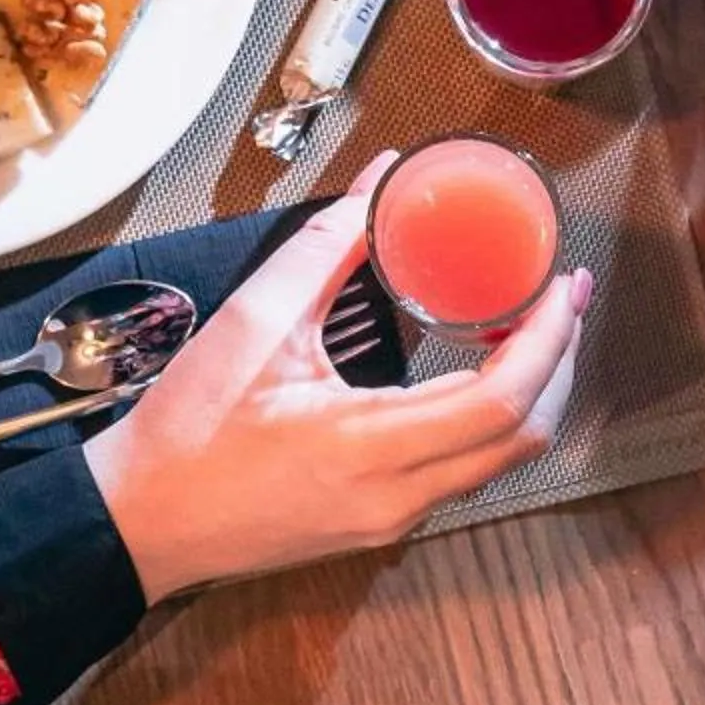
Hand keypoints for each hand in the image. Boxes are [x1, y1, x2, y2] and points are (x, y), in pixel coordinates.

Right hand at [86, 153, 592, 602]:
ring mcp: (397, 519)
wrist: (143, 521)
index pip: (500, 402)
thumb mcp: (254, 323)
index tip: (561, 284)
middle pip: (522, 435)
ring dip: (531, 392)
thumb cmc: (188, 429)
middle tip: (560, 295)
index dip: (547, 341)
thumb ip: (328, 246)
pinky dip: (493, 418)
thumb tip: (381, 181)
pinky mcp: (387, 524)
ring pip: (502, 459)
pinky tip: (482, 370)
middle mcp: (398, 495)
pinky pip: (466, 470)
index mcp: (367, 446)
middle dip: (557, 362)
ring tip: (530, 324)